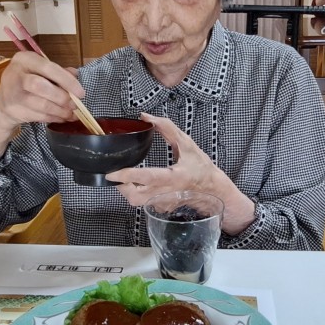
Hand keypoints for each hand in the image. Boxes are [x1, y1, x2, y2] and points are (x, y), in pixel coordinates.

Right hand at [0, 52, 83, 158]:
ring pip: (41, 105)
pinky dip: (54, 118)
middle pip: (40, 86)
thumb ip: (58, 72)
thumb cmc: (26, 83)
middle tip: (75, 104)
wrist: (3, 103)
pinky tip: (62, 117)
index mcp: (24, 59)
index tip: (80, 92)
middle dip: (62, 97)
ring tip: (71, 113)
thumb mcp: (40, 72)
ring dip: (60, 111)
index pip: (47, 67)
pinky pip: (39, 116)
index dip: (66, 80)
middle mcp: (15, 74)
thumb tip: (75, 75)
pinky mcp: (14, 110)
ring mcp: (12, 93)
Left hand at [105, 113, 255, 234]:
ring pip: (135, 202)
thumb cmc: (200, 167)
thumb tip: (146, 117)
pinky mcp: (161, 208)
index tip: (112, 172)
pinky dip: (135, 193)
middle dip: (120, 185)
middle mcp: (166, 193)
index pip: (146, 177)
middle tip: (116, 172)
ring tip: (125, 176)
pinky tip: (137, 183)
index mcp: (174, 177)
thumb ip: (166, 128)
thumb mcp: (187, 144)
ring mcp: (163, 203)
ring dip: (125, 189)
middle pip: (134, 196)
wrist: (212, 190)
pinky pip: (142, 202)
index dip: (127, 175)